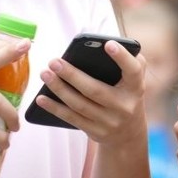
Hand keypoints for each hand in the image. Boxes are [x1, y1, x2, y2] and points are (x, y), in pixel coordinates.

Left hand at [33, 40, 147, 144]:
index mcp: (136, 87)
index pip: (133, 71)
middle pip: (95, 90)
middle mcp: (125, 106)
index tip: (108, 43)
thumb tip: (104, 45)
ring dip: (59, 89)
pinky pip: (72, 118)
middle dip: (72, 75)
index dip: (122, 58)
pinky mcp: (96, 132)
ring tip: (45, 74)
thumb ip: (129, 61)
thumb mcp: (134, 80)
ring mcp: (109, 122)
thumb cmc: (126, 94)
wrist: (128, 133)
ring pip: (80, 105)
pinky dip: (55, 108)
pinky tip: (41, 98)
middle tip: (54, 61)